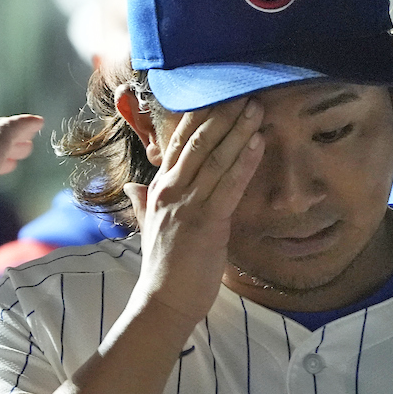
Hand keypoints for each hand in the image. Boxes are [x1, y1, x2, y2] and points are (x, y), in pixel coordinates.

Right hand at [122, 97, 264, 323]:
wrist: (164, 301)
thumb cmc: (163, 266)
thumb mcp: (149, 227)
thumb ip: (143, 202)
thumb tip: (134, 186)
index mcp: (159, 189)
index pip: (178, 143)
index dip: (199, 117)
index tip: (217, 95)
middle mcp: (171, 191)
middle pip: (199, 143)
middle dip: (223, 116)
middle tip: (244, 92)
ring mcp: (188, 205)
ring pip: (216, 159)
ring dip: (239, 131)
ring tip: (257, 108)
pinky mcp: (207, 222)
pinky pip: (230, 185)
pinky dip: (245, 161)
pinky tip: (257, 142)